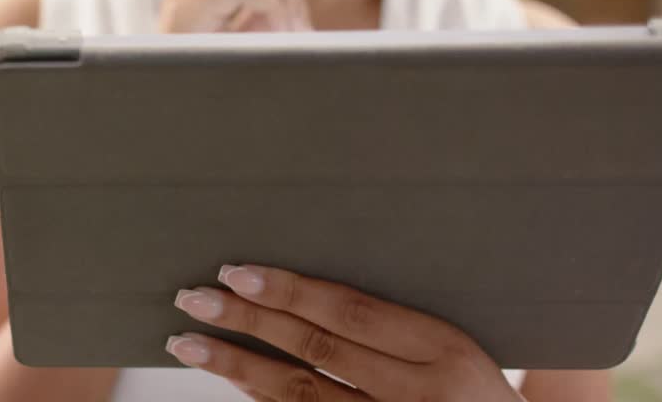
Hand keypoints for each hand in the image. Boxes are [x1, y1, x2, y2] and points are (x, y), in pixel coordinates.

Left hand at [167, 265, 523, 401]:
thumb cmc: (477, 390)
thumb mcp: (459, 350)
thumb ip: (394, 319)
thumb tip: (304, 277)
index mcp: (444, 349)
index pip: (349, 312)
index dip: (288, 290)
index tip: (235, 271)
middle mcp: (417, 393)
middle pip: (315, 350)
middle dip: (246, 322)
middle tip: (193, 297)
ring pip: (297, 394)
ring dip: (235, 365)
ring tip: (185, 341)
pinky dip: (259, 398)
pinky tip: (229, 376)